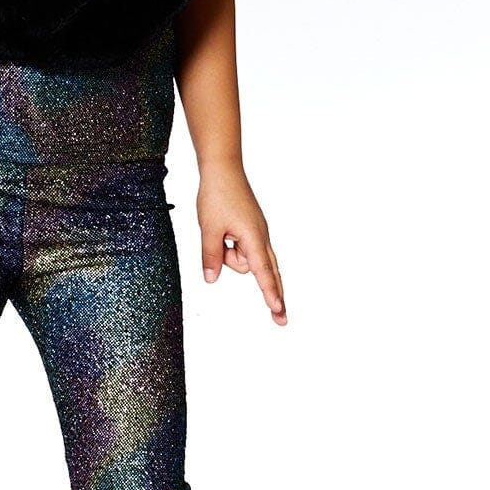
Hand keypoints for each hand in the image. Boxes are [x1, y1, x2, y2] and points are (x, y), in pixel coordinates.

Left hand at [196, 168, 286, 323]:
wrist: (223, 170)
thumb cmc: (217, 196)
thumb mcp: (209, 228)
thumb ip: (210, 256)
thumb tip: (211, 280)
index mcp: (254, 238)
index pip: (264, 273)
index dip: (271, 294)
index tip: (278, 311)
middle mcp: (260, 238)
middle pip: (266, 271)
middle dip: (272, 293)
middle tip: (280, 319)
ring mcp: (257, 233)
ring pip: (244, 259)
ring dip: (228, 255)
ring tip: (216, 233)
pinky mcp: (250, 229)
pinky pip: (241, 249)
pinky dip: (229, 248)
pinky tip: (221, 232)